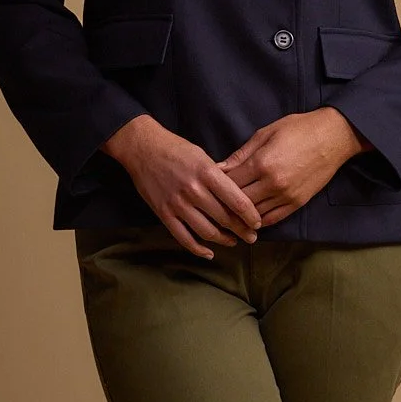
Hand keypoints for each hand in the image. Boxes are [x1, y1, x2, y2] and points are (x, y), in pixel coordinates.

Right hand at [102, 115, 264, 258]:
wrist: (143, 148)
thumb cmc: (176, 149)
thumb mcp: (203, 156)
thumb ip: (219, 177)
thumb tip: (238, 198)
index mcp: (208, 173)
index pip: (238, 201)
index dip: (251, 216)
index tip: (258, 223)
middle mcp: (194, 190)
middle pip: (225, 219)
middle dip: (242, 231)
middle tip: (251, 237)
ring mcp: (178, 204)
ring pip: (207, 231)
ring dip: (223, 240)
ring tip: (233, 242)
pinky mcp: (164, 214)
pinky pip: (184, 238)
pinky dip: (198, 249)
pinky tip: (209, 253)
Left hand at [215, 108, 370, 225]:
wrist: (333, 137)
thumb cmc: (299, 129)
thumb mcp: (266, 133)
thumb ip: (241, 154)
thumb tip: (219, 168)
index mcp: (262, 163)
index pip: (230, 183)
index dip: (216, 187)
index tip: (207, 188)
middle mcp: (273, 183)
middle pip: (239, 202)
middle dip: (224, 204)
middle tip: (212, 206)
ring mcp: (286, 196)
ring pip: (254, 214)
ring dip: (239, 217)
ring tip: (226, 217)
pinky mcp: (297, 203)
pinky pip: (272, 218)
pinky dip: (258, 221)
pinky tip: (249, 220)